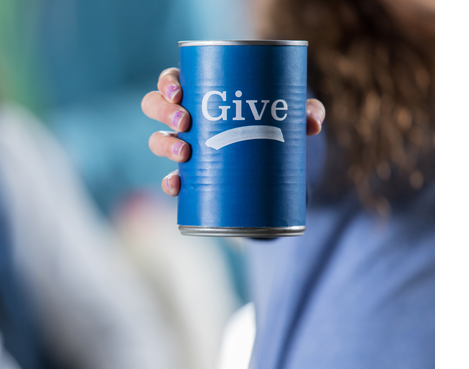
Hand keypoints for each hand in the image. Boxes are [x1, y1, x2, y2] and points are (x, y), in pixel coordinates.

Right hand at [141, 67, 326, 195]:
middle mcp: (184, 117)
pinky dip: (169, 183)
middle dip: (164, 113)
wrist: (270, 167)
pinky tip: (176, 187)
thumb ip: (304, 111)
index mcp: (199, 91)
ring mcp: (183, 146)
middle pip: (156, 107)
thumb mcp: (288, 114)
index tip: (180, 92)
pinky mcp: (190, 176)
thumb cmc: (271, 124)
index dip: (167, 84)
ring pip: (157, 141)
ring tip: (184, 154)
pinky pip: (171, 179)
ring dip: (164, 146)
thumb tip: (312, 123)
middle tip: (185, 122)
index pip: (171, 80)